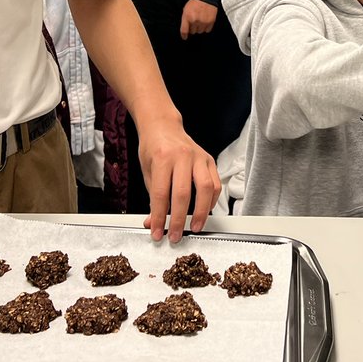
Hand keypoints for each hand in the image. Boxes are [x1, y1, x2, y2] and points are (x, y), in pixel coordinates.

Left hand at [137, 114, 220, 242]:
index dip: (159, 217)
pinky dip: (212, 200)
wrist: (163, 126)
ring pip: (206, 189)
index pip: (161, 194)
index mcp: (162, 158)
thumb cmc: (153, 148)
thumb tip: (153, 223)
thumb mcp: (147, 172)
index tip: (157, 232)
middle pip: (184, 194)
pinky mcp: (209, 159)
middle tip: (176, 235)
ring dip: (201, 212)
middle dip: (179, 220)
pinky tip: (205, 210)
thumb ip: (153, 198)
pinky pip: (215, 183)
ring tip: (195, 227)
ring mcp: (198, 157)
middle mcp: (182, 156)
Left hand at [179, 0, 216, 39]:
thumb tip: (185, 28)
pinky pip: (207, 30)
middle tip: (194, 22)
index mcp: (187, 17)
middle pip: (193, 32)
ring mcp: (203, 22)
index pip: (184, 31)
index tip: (184, 37)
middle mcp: (195, 21)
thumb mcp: (185, 9)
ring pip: (200, 31)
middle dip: (193, 28)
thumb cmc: (195, 2)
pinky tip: (205, 21)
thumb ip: (185, 20)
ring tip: (200, 20)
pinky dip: (206, 27)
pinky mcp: (211, 22)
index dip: (184, 35)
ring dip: (199, 28)